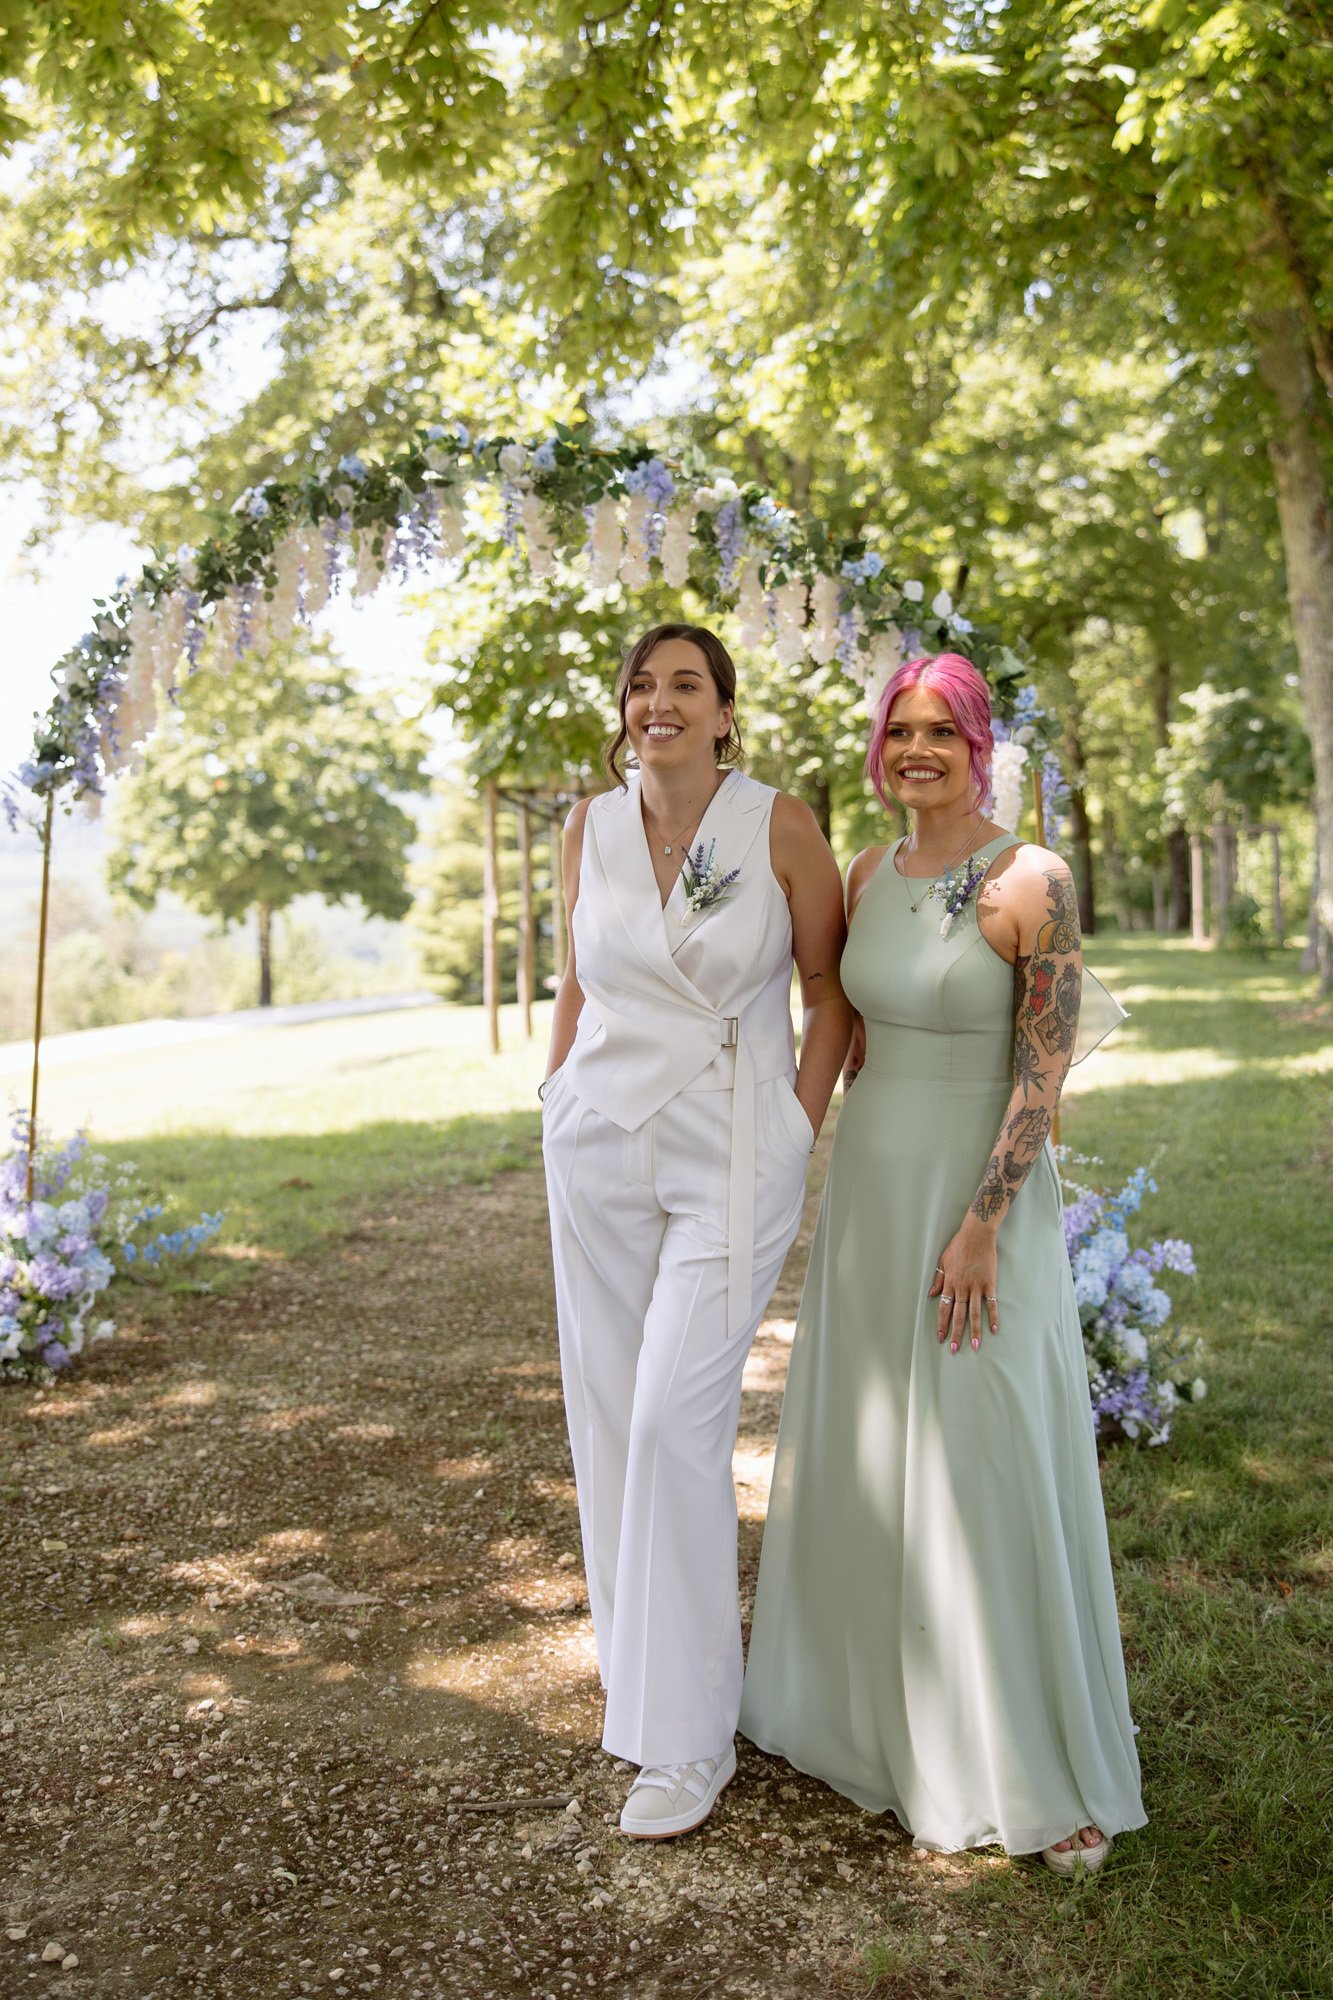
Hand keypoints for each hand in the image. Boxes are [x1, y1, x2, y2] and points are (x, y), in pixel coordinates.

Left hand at [928, 1214, 999, 1353]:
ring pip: (975, 1313)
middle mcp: (962, 1288)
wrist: (977, 1235)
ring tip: (976, 1346)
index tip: (941, 1338)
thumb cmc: (959, 1246)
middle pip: (958, 1315)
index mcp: (950, 1283)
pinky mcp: (989, 1284)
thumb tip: (931, 1294)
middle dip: (956, 1333)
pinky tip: (993, 1329)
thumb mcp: (943, 1261)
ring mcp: (977, 1287)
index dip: (943, 1324)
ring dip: (975, 1331)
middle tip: (955, 1349)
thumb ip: (939, 1279)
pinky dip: (993, 1317)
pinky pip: (991, 1304)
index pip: (944, 1308)